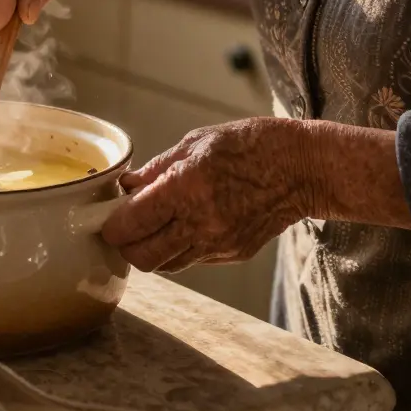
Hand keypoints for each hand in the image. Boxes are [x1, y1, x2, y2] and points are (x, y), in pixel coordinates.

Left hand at [101, 118, 410, 272]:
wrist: (303, 168)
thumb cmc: (249, 145)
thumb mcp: (195, 144)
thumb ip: (156, 169)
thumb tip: (125, 186)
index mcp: (186, 189)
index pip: (130, 225)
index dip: (111, 225)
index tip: (107, 217)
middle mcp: (200, 222)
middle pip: (142, 258)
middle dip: (125, 246)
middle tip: (125, 228)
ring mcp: (218, 243)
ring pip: (165, 266)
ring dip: (151, 252)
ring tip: (153, 228)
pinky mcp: (232, 253)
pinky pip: (191, 261)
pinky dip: (179, 249)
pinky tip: (185, 226)